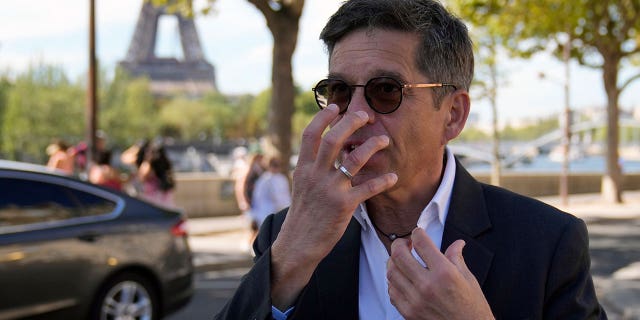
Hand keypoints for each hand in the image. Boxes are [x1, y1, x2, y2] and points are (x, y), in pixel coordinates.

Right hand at [270, 104, 397, 308]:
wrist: (299, 242)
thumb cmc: (303, 213)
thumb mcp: (301, 185)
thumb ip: (312, 166)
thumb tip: (323, 146)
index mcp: (303, 168)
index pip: (310, 135)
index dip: (323, 118)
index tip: (337, 106)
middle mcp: (315, 175)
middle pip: (332, 140)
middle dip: (350, 123)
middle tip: (366, 116)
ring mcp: (329, 190)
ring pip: (353, 161)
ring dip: (371, 147)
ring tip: (385, 140)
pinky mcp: (343, 206)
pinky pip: (367, 188)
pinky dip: (382, 181)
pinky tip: (393, 176)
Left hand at [387, 229, 493, 319]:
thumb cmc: (472, 311)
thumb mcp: (469, 280)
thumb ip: (457, 258)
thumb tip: (457, 244)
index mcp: (444, 274)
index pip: (421, 243)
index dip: (417, 233)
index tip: (418, 233)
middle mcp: (427, 286)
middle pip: (399, 255)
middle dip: (400, 243)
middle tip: (406, 243)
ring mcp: (415, 300)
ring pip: (391, 272)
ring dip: (394, 261)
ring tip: (402, 260)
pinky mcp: (408, 312)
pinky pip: (392, 291)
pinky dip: (393, 281)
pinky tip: (402, 278)